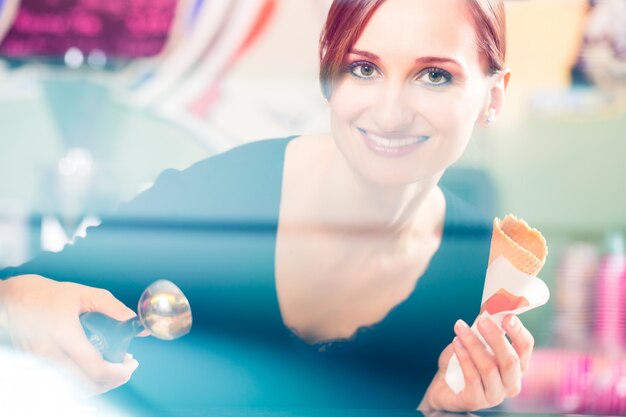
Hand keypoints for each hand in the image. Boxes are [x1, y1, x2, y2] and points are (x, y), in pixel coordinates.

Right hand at [0, 274, 138, 393]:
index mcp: (63, 334)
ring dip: (99, 384)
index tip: (132, 363)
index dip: (118, 371)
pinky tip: (93, 369)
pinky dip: (83, 382)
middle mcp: (49, 353)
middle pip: (87, 385)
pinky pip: (64, 385)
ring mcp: (40, 363)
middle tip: (126, 368)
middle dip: (113, 381)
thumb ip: (114, 308)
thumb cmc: (50, 295)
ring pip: (75, 389)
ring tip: (113, 368)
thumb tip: (136, 322)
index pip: (95, 366)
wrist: (15, 299)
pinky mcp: (35, 367)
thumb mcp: (86, 294)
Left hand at [418, 314, 533, 411]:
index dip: (518, 332)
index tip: (507, 316)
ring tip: (460, 328)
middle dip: (496, 338)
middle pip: (510, 360)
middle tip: (482, 321)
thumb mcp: (476, 343)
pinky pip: (472, 378)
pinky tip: (456, 343)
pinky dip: (464, 357)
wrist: (443, 386)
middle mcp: (510, 383)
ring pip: (488, 368)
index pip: (525, 348)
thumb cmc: (463, 362)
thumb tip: (488, 309)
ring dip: (473, 344)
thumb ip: (484, 330)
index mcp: (516, 366)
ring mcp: (494, 395)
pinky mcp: (476, 401)